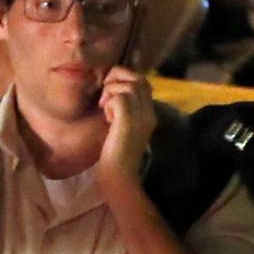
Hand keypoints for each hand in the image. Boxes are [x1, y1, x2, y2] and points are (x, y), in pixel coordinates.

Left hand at [96, 64, 154, 187]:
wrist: (118, 174)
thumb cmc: (115, 154)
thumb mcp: (122, 127)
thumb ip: (124, 110)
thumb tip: (113, 91)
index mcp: (149, 114)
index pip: (144, 83)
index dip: (125, 79)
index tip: (110, 92)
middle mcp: (149, 113)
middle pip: (138, 79)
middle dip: (117, 79)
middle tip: (105, 96)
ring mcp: (141, 117)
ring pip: (129, 85)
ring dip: (111, 91)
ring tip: (104, 107)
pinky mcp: (129, 121)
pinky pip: (119, 97)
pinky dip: (109, 103)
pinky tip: (106, 118)